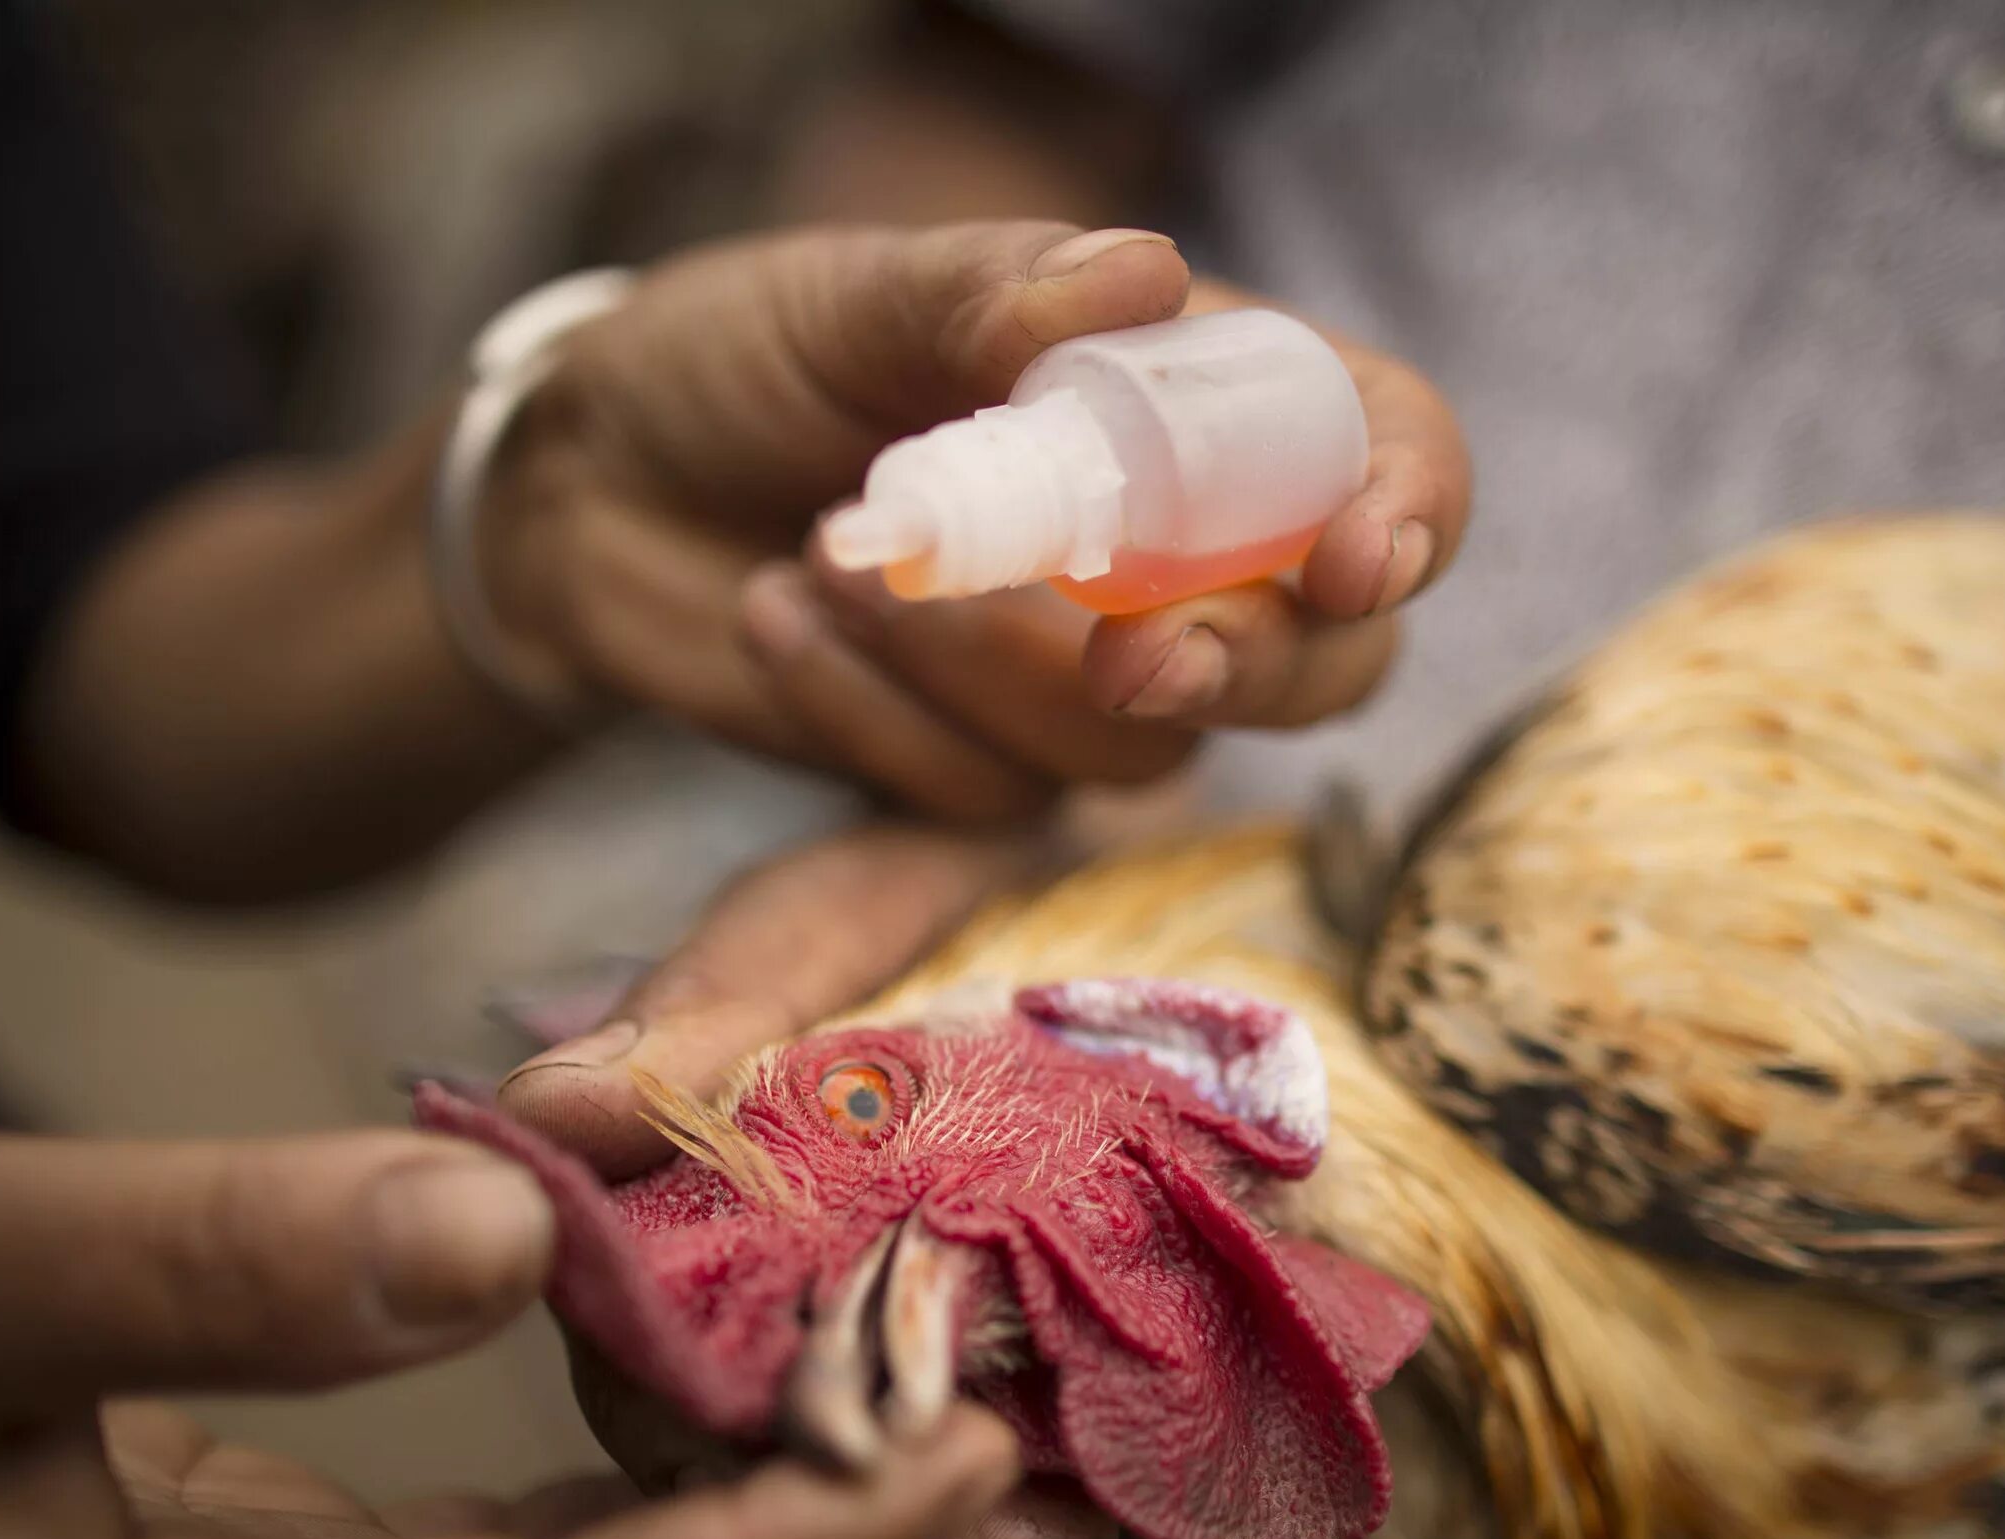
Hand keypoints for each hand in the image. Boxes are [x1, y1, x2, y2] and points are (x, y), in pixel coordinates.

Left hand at [485, 220, 1470, 818]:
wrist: (592, 482)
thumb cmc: (751, 357)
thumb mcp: (858, 295)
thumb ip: (994, 293)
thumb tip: (1144, 276)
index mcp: (1196, 404)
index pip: (1383, 452)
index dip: (1412, 509)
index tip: (1356, 559)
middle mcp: (1178, 556)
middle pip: (1325, 665)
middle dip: (1242, 670)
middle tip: (1126, 654)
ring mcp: (1085, 679)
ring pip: (1134, 747)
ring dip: (977, 660)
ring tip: (830, 548)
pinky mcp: (980, 773)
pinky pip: (986, 796)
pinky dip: (870, 709)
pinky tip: (781, 614)